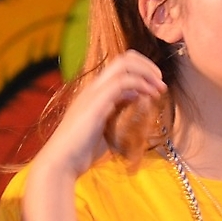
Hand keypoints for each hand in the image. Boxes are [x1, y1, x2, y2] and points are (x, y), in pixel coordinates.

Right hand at [34, 51, 165, 178]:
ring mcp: (93, 93)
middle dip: (147, 66)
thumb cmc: (82, 152)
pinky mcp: (96, 103)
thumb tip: (137, 99)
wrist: (61, 162)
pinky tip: (149, 96)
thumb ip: (120, 112)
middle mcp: (93, 87)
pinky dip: (140, 85)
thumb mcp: (106, 128)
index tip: (155, 86)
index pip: (120, 67)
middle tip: (160, 82)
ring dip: (147, 73)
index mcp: (95, 92)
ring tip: (160, 87)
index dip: (142, 71)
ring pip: (124, 65)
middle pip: (124, 58)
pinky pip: (122, 82)